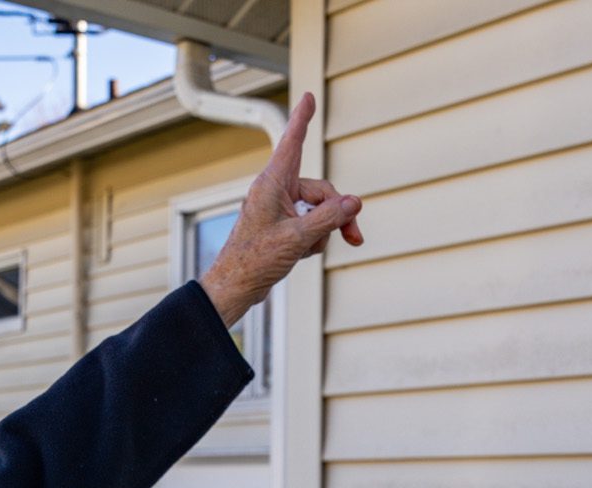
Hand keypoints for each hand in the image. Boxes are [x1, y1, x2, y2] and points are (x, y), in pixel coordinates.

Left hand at [198, 92, 363, 326]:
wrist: (236, 287)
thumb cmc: (256, 260)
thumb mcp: (298, 239)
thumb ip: (329, 218)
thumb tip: (354, 202)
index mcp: (272, 184)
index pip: (292, 143)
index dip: (302, 119)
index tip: (309, 97)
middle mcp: (275, 192)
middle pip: (321, 191)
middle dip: (338, 213)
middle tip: (355, 237)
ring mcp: (279, 210)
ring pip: (319, 210)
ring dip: (324, 231)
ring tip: (310, 250)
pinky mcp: (282, 227)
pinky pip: (310, 225)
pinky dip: (313, 239)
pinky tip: (301, 255)